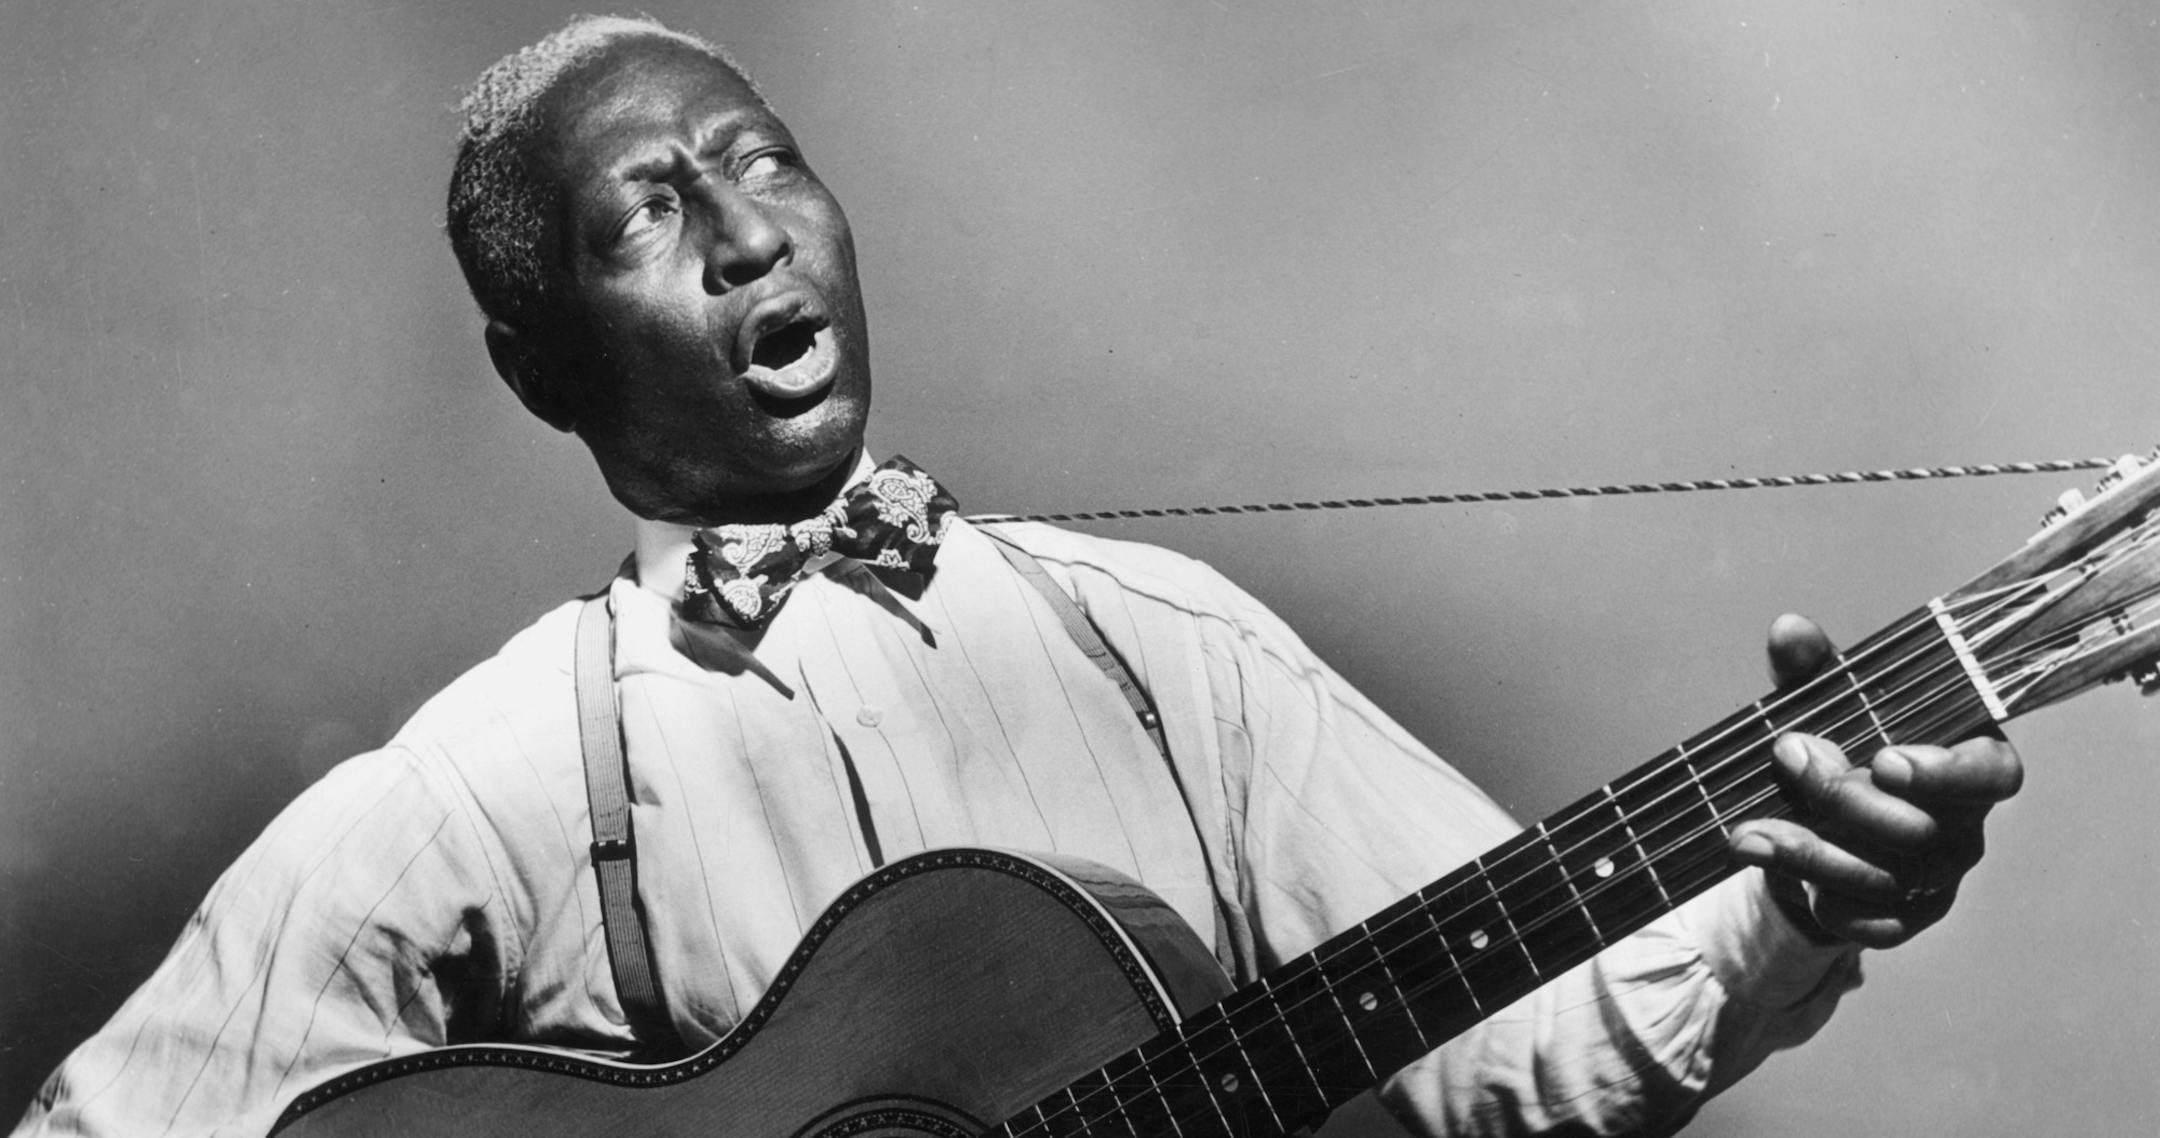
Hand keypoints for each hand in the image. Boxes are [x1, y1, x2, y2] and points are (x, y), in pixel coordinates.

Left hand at [1727, 614, 2023, 948]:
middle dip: (1843, 795)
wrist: (1813, 827)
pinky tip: (1767, 859)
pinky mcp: (1901, 920)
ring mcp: (1937, 880)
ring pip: (1885, 878)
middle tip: (1785, 754)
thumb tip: (1789, 631)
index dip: (1947, 773)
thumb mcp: (1824, 703)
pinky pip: (1863, 921)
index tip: (1884, 758)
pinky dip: (1812, 893)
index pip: (1993, 774)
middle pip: (1922, 828)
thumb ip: (1813, 670)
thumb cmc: (1839, 748)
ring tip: (1748, 828)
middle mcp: (1963, 826)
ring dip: (1809, 850)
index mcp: (1966, 763)